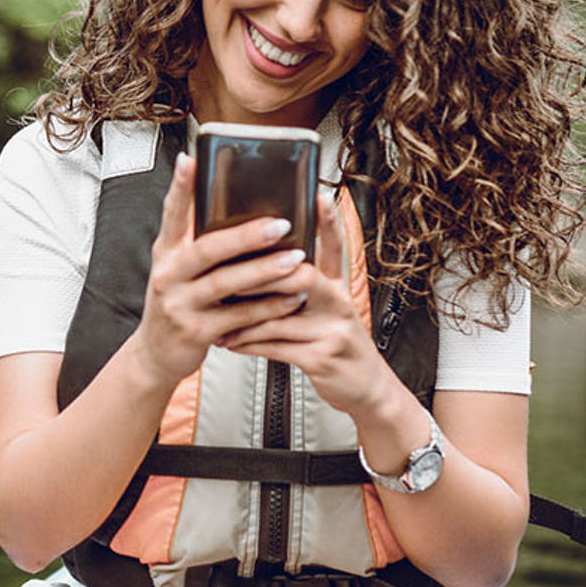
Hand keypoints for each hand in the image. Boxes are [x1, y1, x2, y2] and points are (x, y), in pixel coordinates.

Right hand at [129, 152, 310, 386]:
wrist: (155, 354)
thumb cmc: (176, 302)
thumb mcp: (174, 268)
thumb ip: (193, 240)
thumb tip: (227, 205)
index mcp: (165, 253)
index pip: (172, 214)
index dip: (181, 187)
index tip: (191, 160)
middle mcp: (168, 276)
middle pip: (208, 250)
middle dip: (246, 236)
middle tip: (281, 224)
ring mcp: (180, 305)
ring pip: (227, 283)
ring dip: (265, 271)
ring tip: (296, 260)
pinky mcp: (197, 332)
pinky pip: (239, 317)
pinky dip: (268, 307)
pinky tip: (292, 297)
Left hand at [216, 192, 398, 417]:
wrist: (367, 389)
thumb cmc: (339, 345)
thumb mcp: (331, 311)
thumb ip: (306, 288)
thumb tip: (266, 263)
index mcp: (339, 288)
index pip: (334, 248)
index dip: (328, 222)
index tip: (317, 196)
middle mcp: (339, 304)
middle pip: (302, 275)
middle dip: (265, 272)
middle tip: (231, 268)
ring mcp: (332, 331)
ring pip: (279, 314)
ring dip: (243, 315)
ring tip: (218, 312)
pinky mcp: (321, 358)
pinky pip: (276, 346)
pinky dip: (248, 344)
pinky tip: (230, 341)